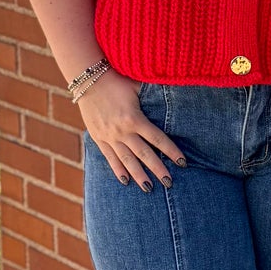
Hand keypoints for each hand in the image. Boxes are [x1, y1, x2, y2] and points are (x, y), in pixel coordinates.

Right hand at [78, 70, 184, 190]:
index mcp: (135, 118)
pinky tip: (125, 181)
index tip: (182, 162)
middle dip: (158, 169)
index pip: (158, 139)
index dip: (171, 151)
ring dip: (139, 175)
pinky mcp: (99, 138)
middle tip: (169, 183)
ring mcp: (109, 137)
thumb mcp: (138, 87)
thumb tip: (174, 96)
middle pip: (144, 154)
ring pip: (127, 160)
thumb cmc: (117, 81)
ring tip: (149, 189)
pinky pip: (110, 158)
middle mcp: (122, 131)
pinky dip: (118, 170)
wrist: (88, 80)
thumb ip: (153, 95)